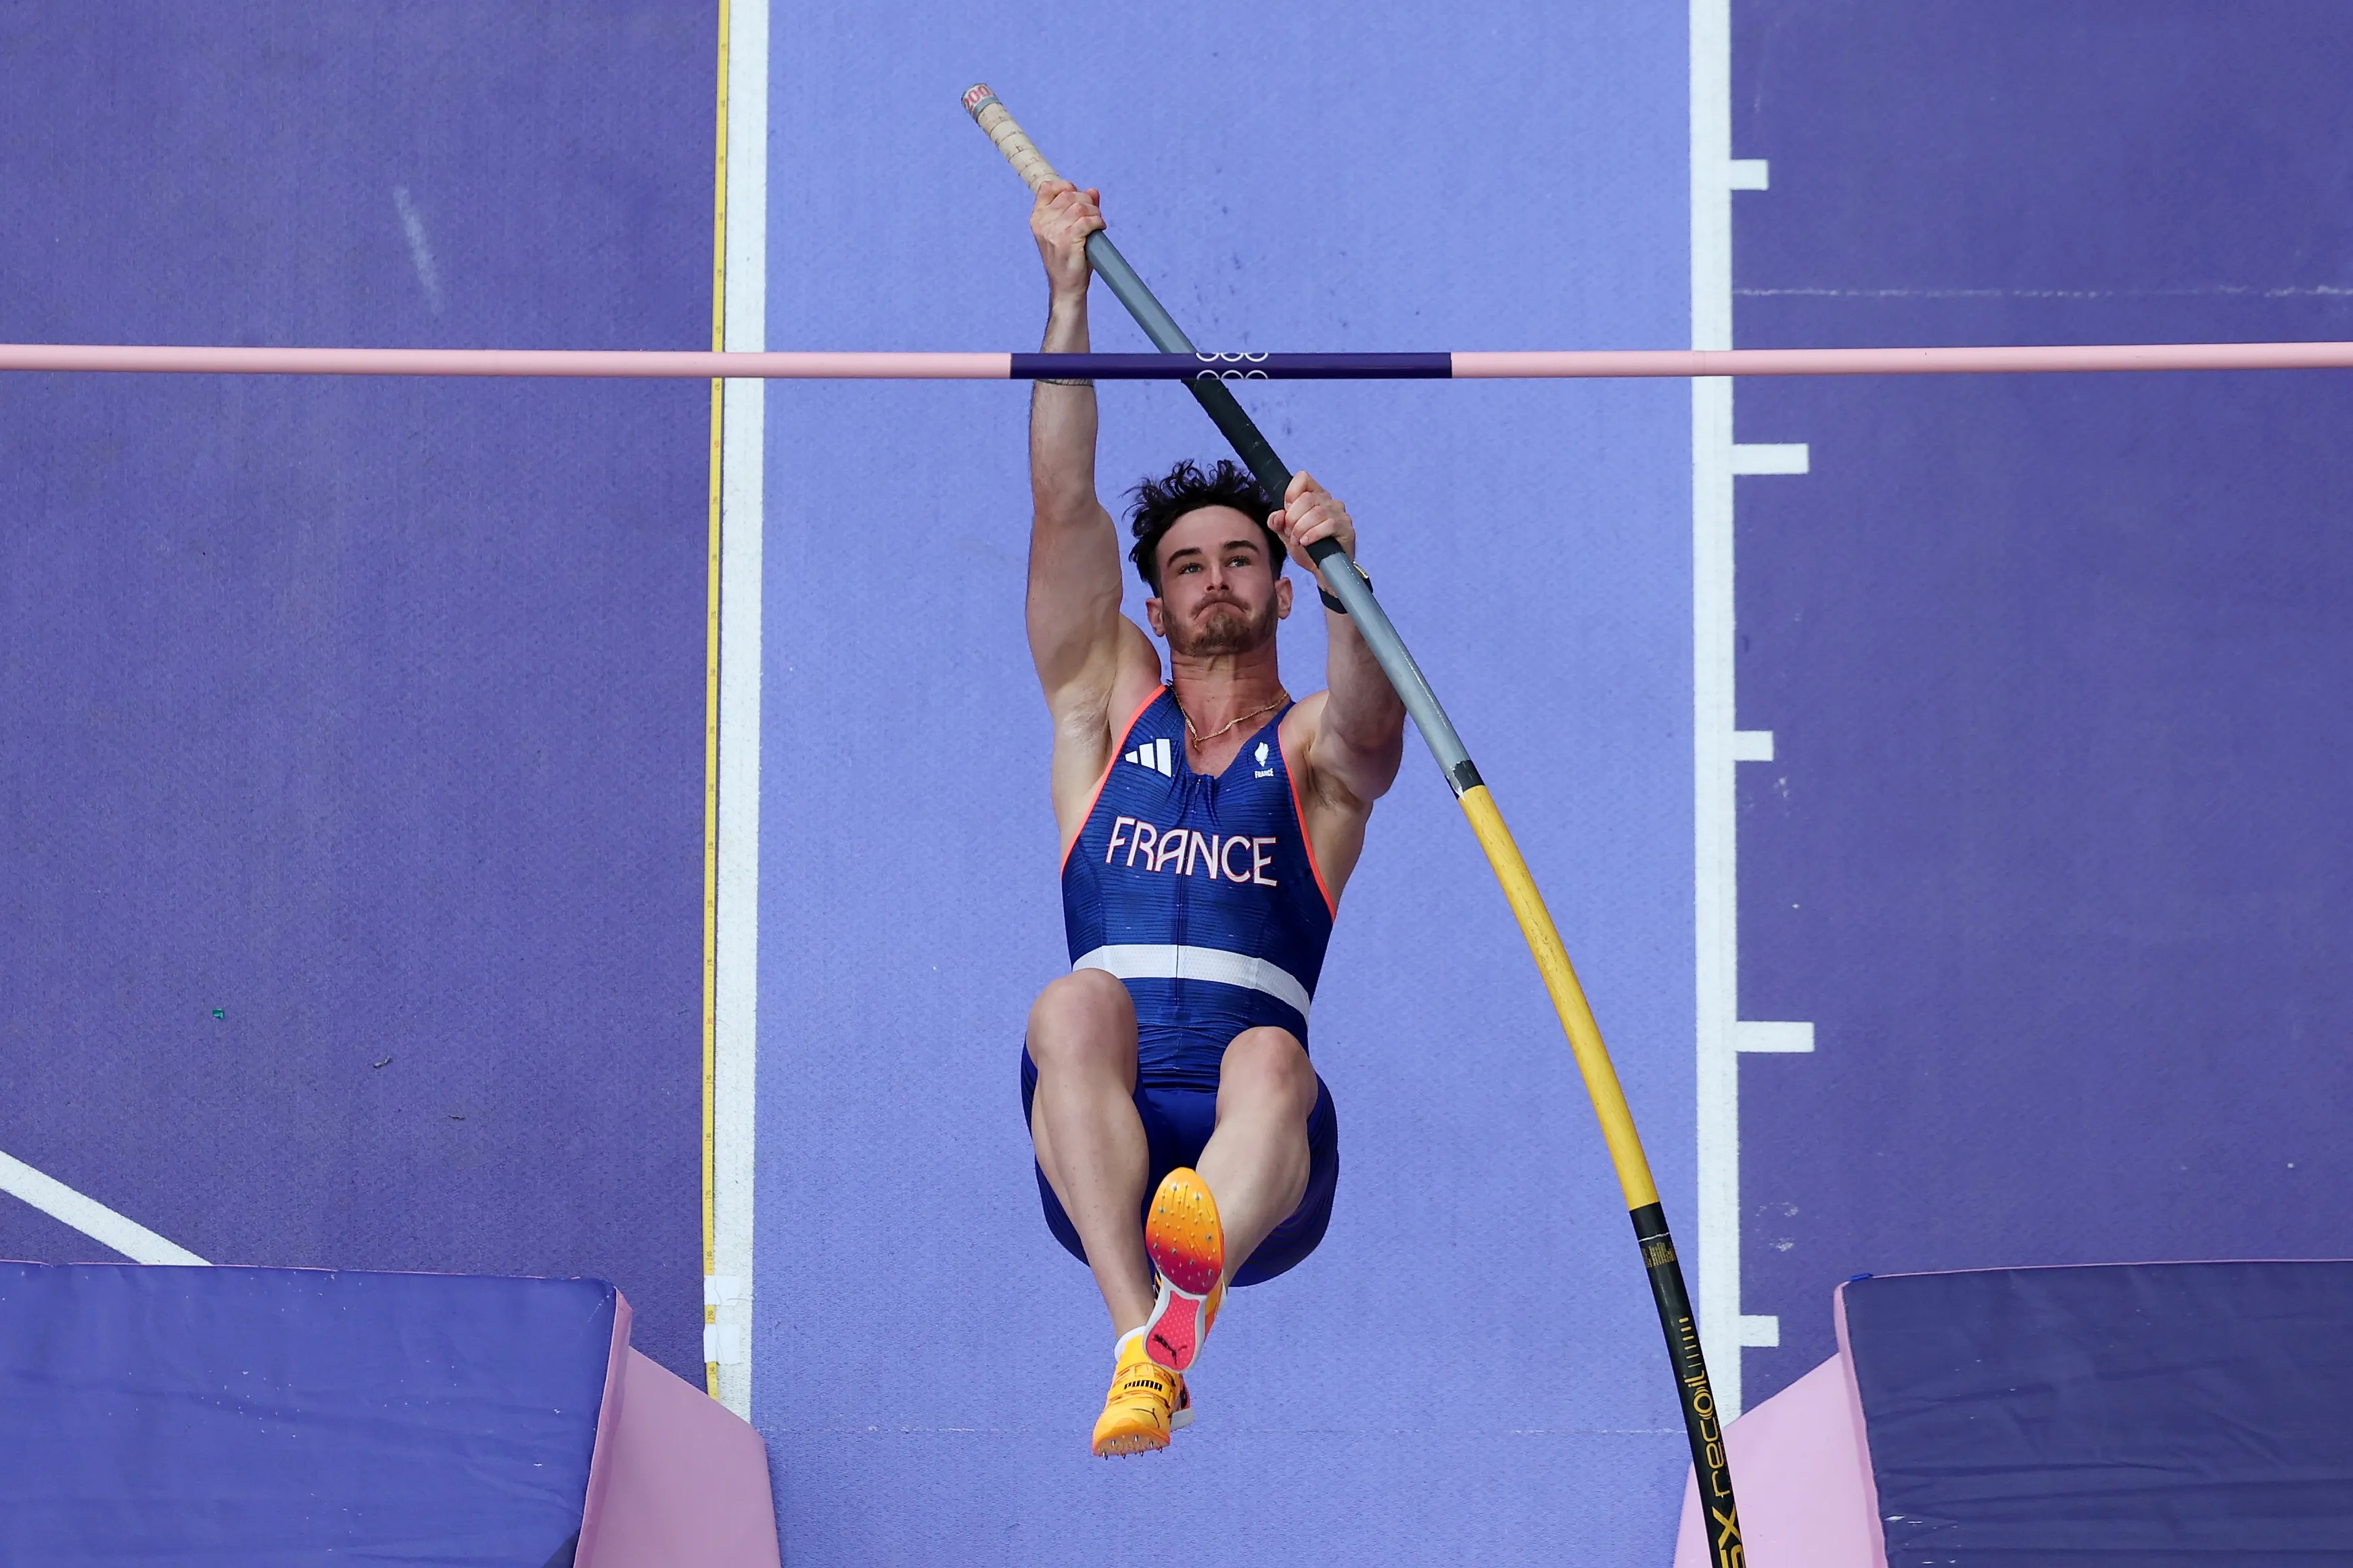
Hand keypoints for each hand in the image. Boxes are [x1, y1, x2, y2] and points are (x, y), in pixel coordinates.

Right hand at [1030, 180, 1103, 303]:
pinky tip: (1099, 228)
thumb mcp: (1069, 229)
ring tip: (1097, 223)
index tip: (1079, 199)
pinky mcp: (1067, 241)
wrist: (1066, 287)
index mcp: (1037, 218)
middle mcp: (1042, 223)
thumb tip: (1093, 191)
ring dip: (1094, 212)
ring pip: (1080, 206)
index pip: (1048, 187)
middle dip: (1087, 201)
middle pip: (1069, 194)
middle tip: (1094, 216)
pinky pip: (1087, 220)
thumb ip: (1079, 208)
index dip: (1068, 187)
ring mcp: (1053, 232)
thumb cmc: (1068, 258)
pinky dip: (1097, 222)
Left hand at [1267, 471, 1356, 578]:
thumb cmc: (1308, 549)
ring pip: (1316, 512)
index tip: (1286, 511)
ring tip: (1298, 540)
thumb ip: (1277, 523)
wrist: (1323, 571)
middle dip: (1292, 518)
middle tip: (1290, 533)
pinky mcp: (1347, 528)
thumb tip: (1276, 516)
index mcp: (1313, 495)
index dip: (1290, 493)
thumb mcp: (1286, 535)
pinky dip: (1313, 534)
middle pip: (1306, 498)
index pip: (1302, 478)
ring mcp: (1339, 513)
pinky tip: (1307, 542)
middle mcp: (1328, 500)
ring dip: (1301, 528)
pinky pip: (1329, 525)